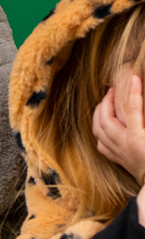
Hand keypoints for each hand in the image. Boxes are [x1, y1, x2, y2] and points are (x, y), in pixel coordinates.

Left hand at [93, 70, 144, 185]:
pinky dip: (99, 133)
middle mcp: (124, 145)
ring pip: (98, 130)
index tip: (133, 77)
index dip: (133, 92)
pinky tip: (103, 126)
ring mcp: (120, 153)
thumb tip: (140, 113)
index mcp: (138, 139)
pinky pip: (102, 145)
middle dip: (107, 101)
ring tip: (105, 103)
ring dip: (99, 114)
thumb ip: (144, 119)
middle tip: (113, 90)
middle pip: (106, 118)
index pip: (132, 109)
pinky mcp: (120, 161)